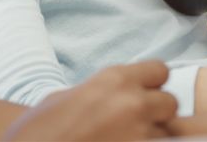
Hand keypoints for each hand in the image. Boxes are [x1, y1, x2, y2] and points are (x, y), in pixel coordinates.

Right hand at [3, 61, 177, 140]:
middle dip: (157, 114)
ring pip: (165, 132)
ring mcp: (140, 134)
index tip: (143, 95)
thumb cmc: (36, 132)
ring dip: (151, 136)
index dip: (153, 85)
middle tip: (135, 125)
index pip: (160, 71)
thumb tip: (115, 94)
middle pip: (170, 103)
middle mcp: (133, 103)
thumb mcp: (64, 98)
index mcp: (114, 80)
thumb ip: (99, 92)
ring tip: (125, 138)